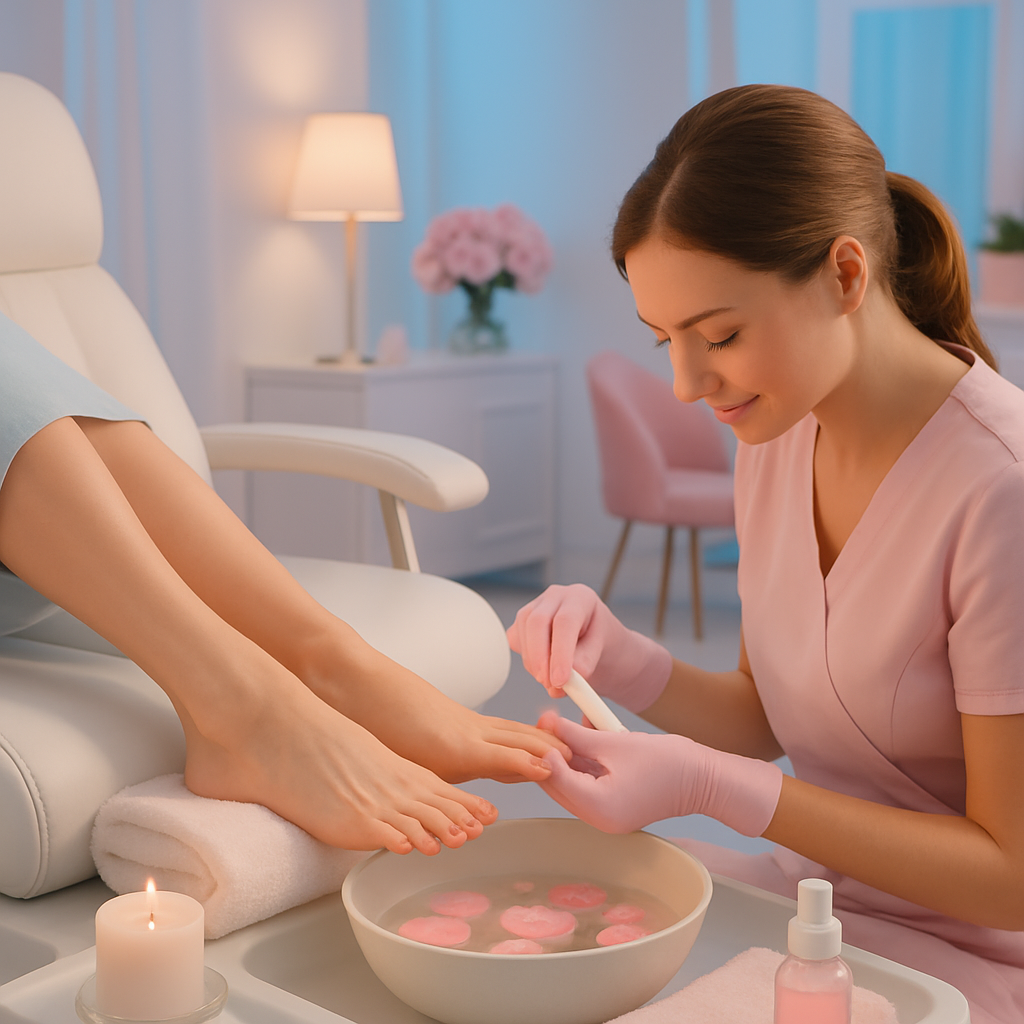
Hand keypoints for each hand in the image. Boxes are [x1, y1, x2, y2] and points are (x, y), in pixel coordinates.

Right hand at [507, 584, 671, 712]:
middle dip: (540, 658)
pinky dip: (527, 659)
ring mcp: (535, 605)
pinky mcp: (522, 620)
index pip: (565, 621)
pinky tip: (542, 666)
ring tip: (551, 681)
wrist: (592, 638)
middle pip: (537, 621)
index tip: (560, 680)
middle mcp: (556, 596)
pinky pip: (515, 640)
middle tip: (549, 684)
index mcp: (580, 597)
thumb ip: (583, 664)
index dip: (560, 653)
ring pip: (523, 631)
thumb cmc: (598, 640)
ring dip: (534, 663)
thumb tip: (560, 682)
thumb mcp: (599, 652)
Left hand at [537, 713, 782, 836]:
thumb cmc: (667, 762)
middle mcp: (599, 820)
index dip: (546, 749)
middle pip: (558, 786)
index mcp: (599, 807)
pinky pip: (586, 788)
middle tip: (546, 725)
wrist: (703, 780)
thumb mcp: (615, 743)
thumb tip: (548, 724)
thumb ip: (577, 736)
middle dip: (551, 754)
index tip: (542, 724)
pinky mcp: (613, 811)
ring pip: (570, 786)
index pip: (557, 777)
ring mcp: (606, 818)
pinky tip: (580, 741)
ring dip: (565, 759)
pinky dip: (581, 767)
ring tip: (562, 729)